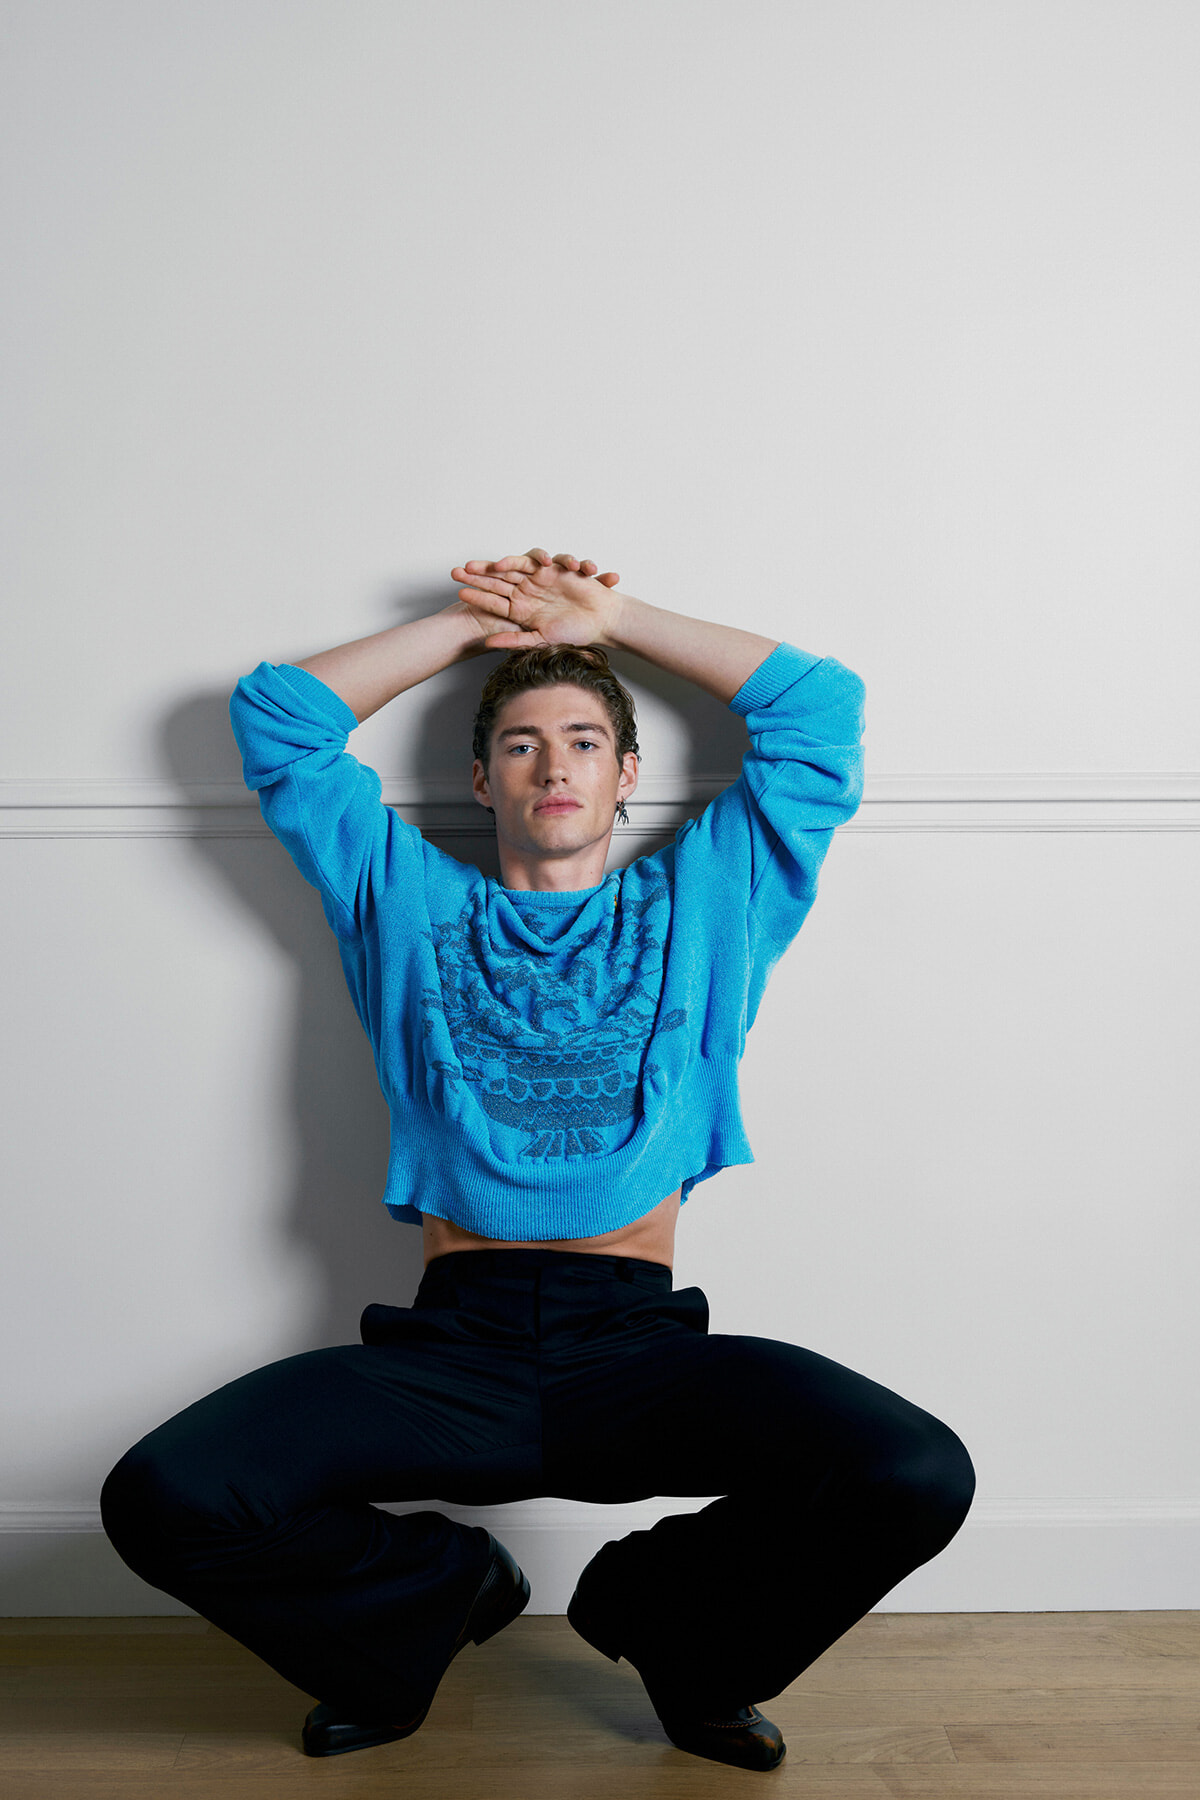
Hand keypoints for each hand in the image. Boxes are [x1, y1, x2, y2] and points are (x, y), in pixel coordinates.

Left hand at [451, 548, 622, 649]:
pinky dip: (539, 558)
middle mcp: (526, 591)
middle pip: (497, 579)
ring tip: (494, 565)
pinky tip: (534, 563)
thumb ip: (514, 641)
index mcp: (520, 610)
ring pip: (515, 566)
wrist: (601, 621)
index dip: (477, 596)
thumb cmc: (574, 633)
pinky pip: (542, 558)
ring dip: (503, 563)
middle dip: (478, 574)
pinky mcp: (554, 567)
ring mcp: (538, 578)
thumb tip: (488, 643)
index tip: (460, 593)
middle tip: (459, 571)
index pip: (493, 601)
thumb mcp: (541, 640)